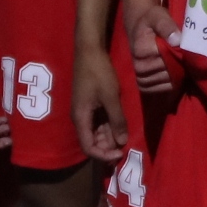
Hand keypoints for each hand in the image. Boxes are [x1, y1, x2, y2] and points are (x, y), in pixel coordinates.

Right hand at [70, 47, 126, 163]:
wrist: (89, 51)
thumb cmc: (98, 73)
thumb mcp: (110, 97)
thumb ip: (116, 120)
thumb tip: (122, 142)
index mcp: (81, 118)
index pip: (88, 147)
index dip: (103, 155)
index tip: (120, 154)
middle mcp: (80, 118)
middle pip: (92, 141)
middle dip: (108, 148)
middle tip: (126, 148)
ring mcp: (85, 111)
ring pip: (96, 132)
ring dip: (110, 138)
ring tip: (126, 138)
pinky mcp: (90, 105)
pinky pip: (99, 122)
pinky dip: (109, 127)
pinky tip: (121, 127)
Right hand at [125, 2, 179, 95]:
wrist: (138, 28)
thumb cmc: (150, 21)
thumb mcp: (158, 16)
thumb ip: (166, 26)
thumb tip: (177, 41)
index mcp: (141, 50)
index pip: (168, 59)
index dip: (180, 54)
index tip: (183, 46)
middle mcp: (139, 67)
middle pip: (169, 73)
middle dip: (180, 65)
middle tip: (183, 55)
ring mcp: (141, 77)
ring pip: (168, 82)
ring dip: (177, 75)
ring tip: (180, 63)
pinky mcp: (145, 85)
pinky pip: (164, 89)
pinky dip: (172, 83)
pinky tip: (175, 73)